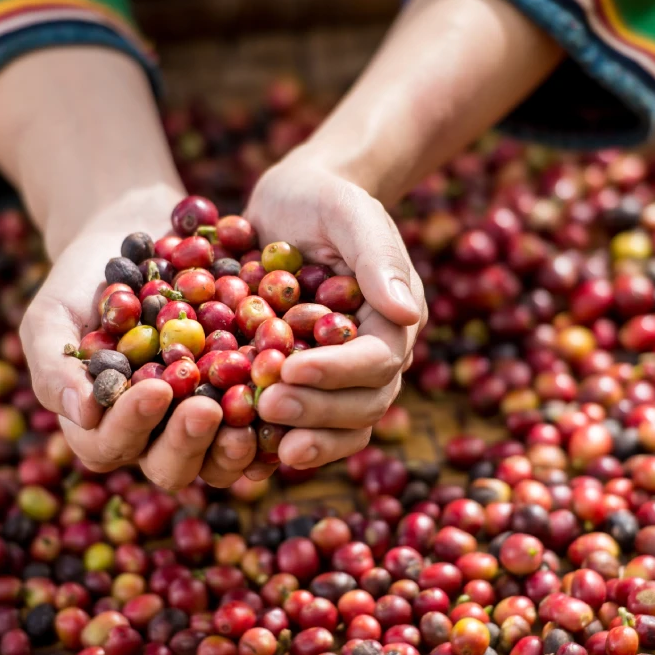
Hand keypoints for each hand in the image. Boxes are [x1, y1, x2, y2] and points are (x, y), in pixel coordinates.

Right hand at [21, 186, 262, 488]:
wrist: (134, 240)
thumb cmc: (81, 284)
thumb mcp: (51, 316)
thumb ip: (55, 365)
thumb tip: (80, 412)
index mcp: (102, 427)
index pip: (110, 446)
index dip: (131, 425)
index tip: (154, 388)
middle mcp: (154, 437)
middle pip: (170, 466)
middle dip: (187, 442)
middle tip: (206, 409)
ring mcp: (201, 425)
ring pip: (218, 460)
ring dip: (234, 448)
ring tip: (249, 415)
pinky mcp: (242, 403)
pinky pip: (262, 428)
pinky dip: (274, 421)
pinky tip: (287, 397)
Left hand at [246, 155, 425, 468]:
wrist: (291, 203)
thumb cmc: (324, 199)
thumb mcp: (349, 212)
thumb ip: (378, 257)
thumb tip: (408, 313)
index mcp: (393, 320)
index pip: (377, 361)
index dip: (337, 372)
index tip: (291, 368)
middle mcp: (372, 357)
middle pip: (362, 406)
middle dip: (317, 412)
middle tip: (268, 405)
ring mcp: (338, 376)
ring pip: (338, 427)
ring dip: (304, 438)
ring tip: (263, 444)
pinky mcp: (302, 385)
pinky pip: (300, 428)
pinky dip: (277, 444)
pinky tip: (246, 455)